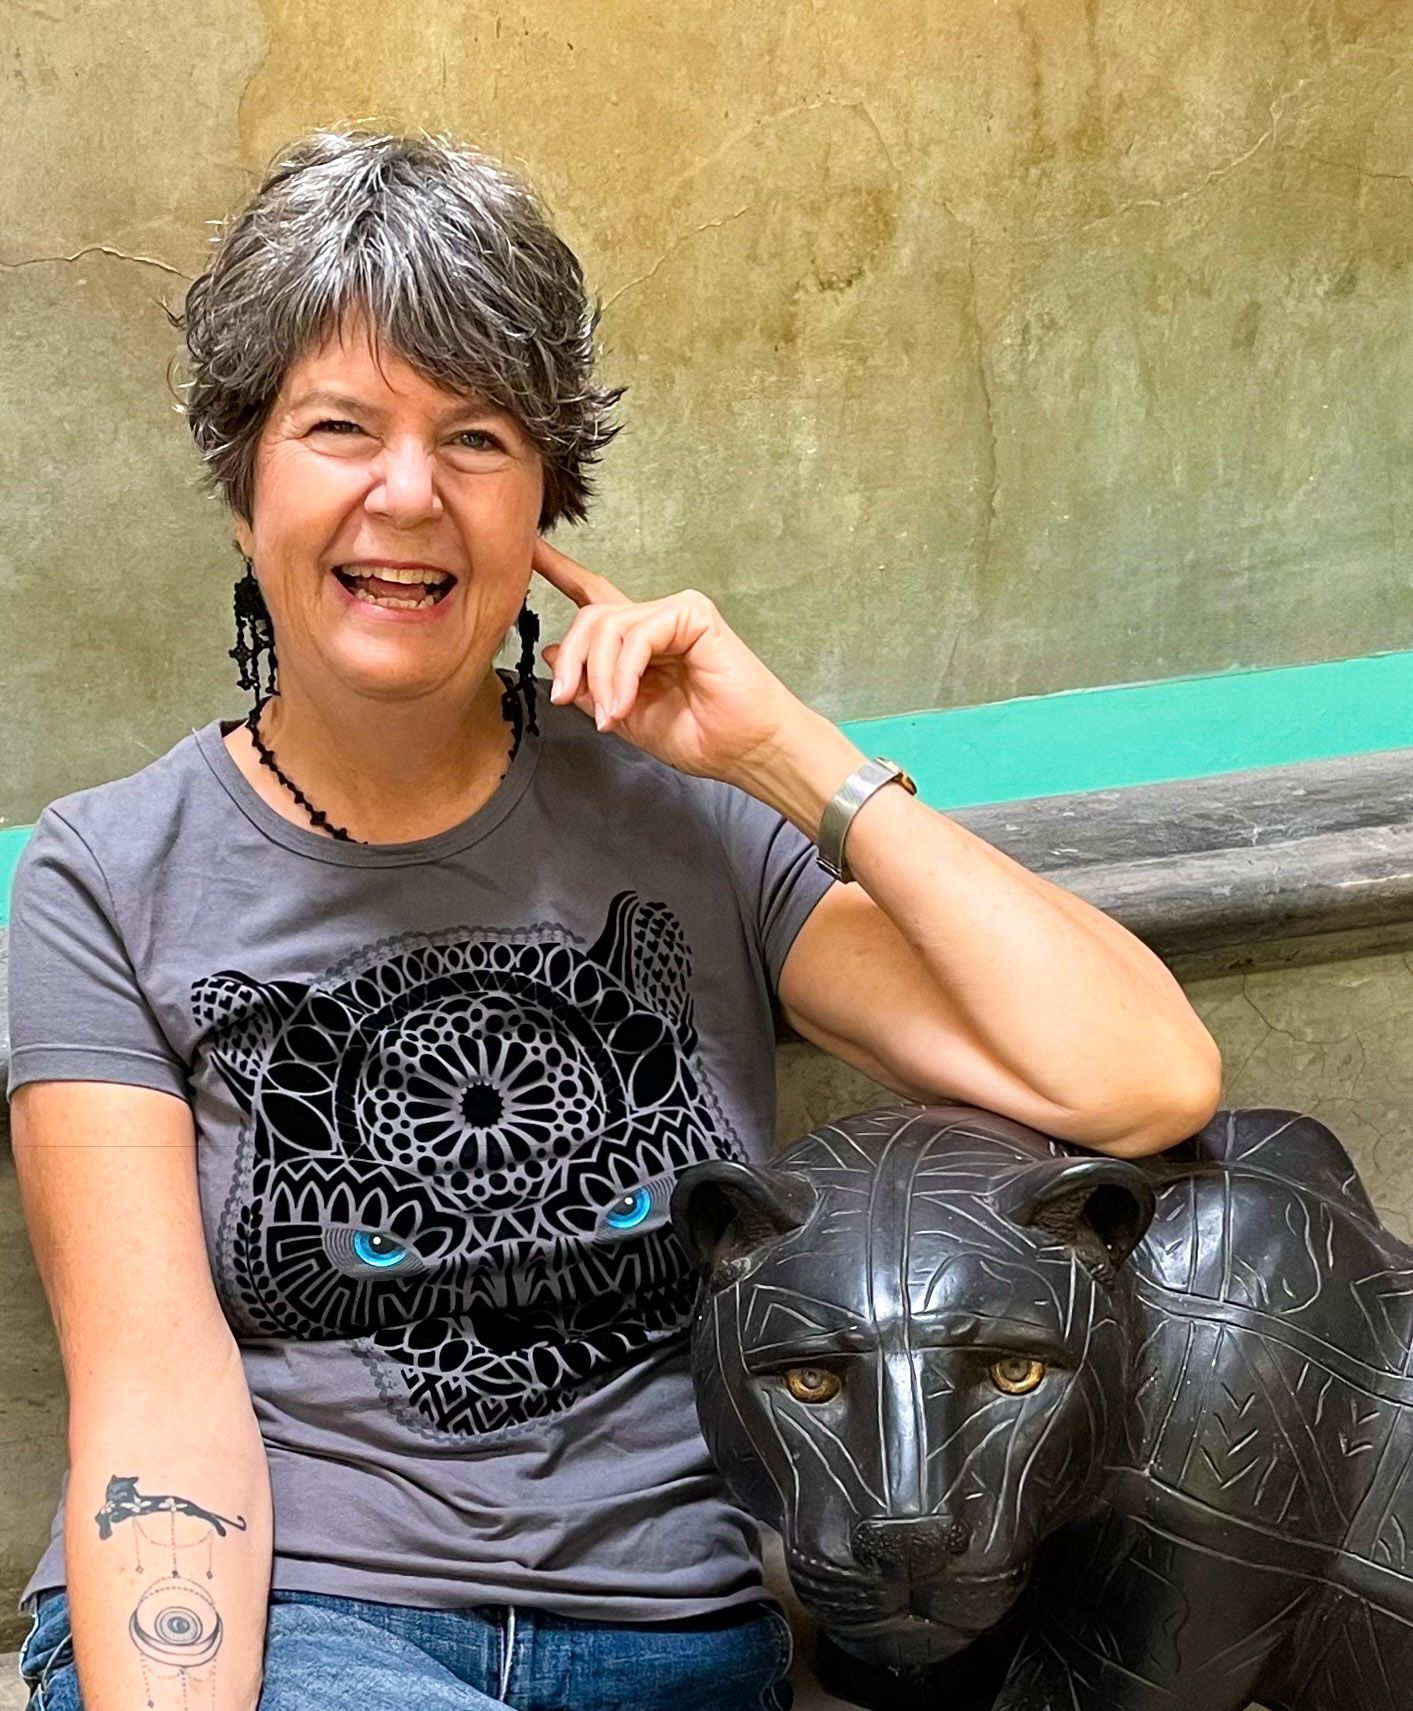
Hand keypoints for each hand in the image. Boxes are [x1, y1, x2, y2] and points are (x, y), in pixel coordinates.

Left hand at [532, 537, 807, 784]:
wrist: (746, 750)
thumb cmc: (700, 737)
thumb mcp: (625, 716)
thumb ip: (589, 686)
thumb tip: (551, 653)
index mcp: (638, 642)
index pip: (592, 596)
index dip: (558, 571)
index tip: (527, 550)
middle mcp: (654, 621)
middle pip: (589, 617)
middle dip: (572, 660)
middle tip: (566, 700)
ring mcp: (674, 613)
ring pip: (607, 626)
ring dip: (600, 676)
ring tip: (612, 715)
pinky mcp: (693, 614)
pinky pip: (638, 634)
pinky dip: (624, 673)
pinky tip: (627, 703)